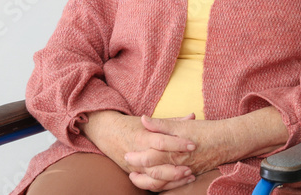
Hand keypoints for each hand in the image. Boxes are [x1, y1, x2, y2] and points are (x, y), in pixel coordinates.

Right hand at [80, 111, 196, 189]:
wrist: (107, 133)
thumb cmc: (131, 125)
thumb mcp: (150, 121)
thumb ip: (172, 122)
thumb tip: (193, 116)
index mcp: (143, 137)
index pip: (162, 142)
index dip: (178, 144)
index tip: (193, 145)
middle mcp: (139, 153)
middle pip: (158, 165)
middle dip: (176, 167)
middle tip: (191, 166)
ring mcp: (135, 166)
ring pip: (155, 178)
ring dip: (173, 179)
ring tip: (189, 175)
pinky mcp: (134, 173)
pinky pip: (150, 184)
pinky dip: (164, 186)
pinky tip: (178, 182)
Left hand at [126, 108, 285, 186]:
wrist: (229, 141)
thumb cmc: (206, 130)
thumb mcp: (183, 124)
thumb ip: (162, 124)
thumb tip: (143, 119)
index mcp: (174, 150)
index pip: (149, 156)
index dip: (136, 156)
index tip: (126, 153)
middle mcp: (178, 164)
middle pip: (152, 171)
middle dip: (138, 170)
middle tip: (128, 166)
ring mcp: (184, 171)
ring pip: (161, 182)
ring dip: (147, 181)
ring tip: (137, 177)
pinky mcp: (191, 174)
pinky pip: (173, 185)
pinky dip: (162, 185)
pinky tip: (157, 182)